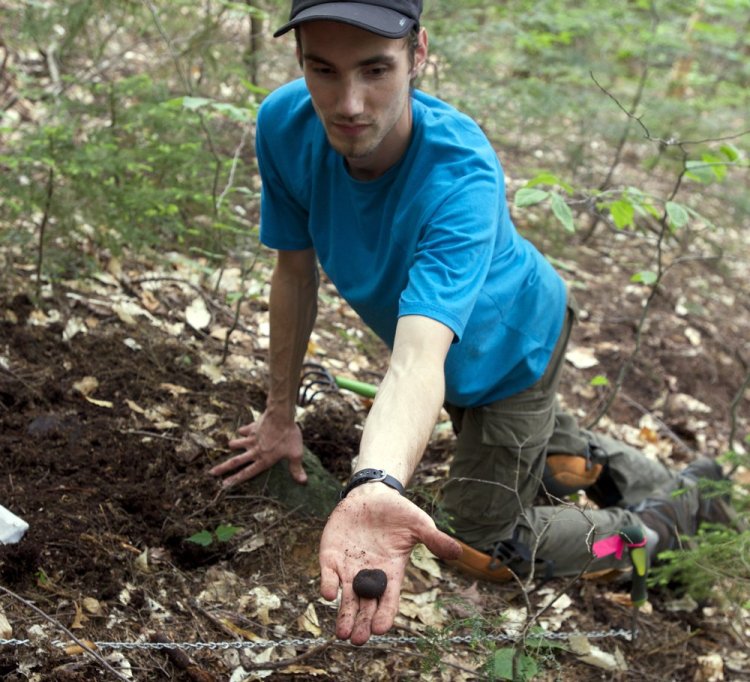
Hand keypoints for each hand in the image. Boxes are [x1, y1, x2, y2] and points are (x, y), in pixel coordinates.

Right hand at [208, 412, 306, 486]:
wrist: (281, 416)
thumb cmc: (289, 436)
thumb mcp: (295, 454)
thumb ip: (296, 468)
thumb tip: (303, 482)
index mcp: (264, 460)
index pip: (248, 473)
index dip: (236, 480)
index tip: (224, 485)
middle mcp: (255, 451)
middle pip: (236, 461)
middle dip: (223, 468)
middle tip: (211, 472)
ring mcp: (252, 438)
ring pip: (238, 443)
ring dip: (234, 445)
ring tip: (229, 446)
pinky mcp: (253, 427)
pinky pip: (245, 430)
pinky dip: (243, 430)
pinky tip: (242, 430)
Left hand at [319, 485, 461, 644]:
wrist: (372, 494)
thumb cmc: (398, 512)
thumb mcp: (419, 524)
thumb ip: (434, 539)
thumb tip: (459, 552)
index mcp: (391, 571)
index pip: (389, 598)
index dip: (385, 614)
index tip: (381, 629)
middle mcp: (369, 575)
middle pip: (365, 605)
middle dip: (362, 623)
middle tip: (358, 639)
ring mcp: (349, 566)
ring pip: (346, 596)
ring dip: (343, 614)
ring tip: (342, 634)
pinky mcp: (331, 554)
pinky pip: (328, 573)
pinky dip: (327, 584)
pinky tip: (328, 593)